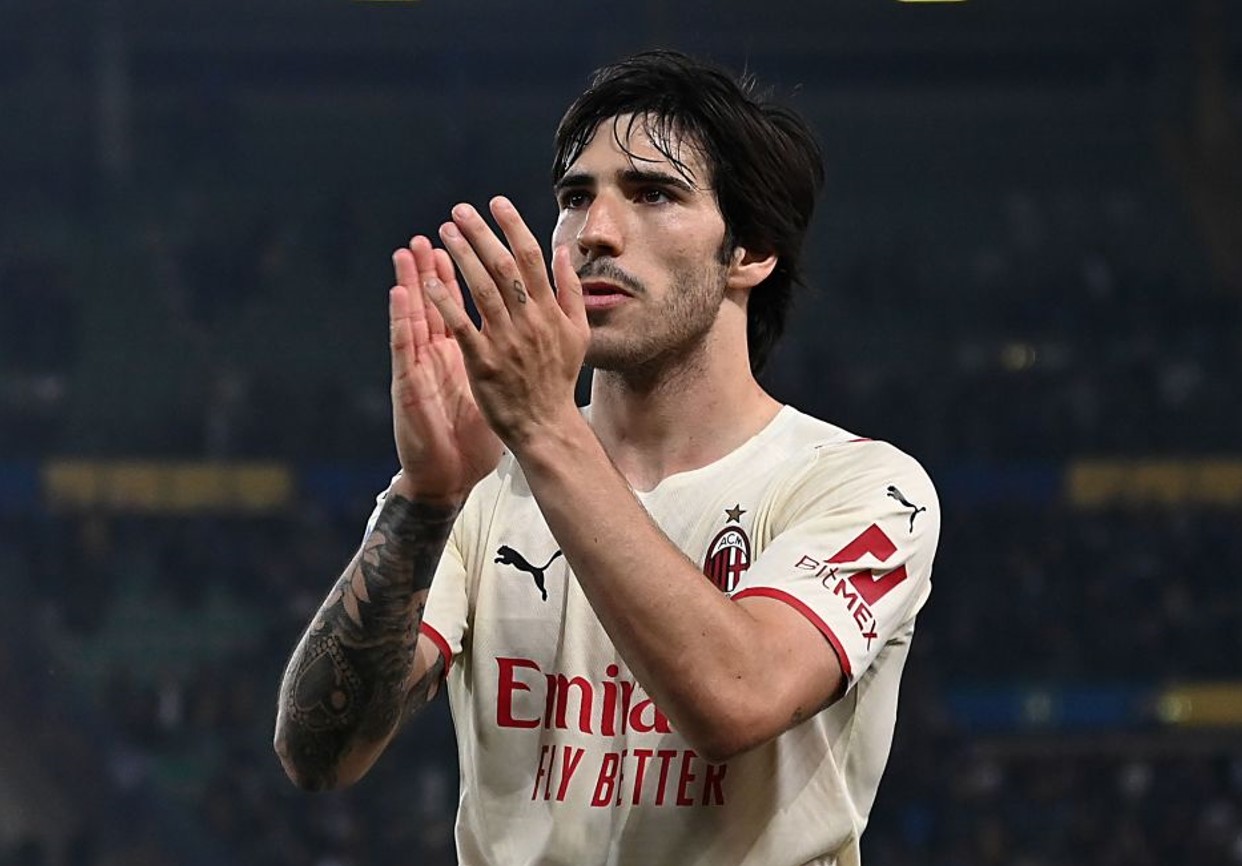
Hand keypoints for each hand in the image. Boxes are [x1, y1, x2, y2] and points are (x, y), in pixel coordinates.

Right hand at [389, 236, 503, 503]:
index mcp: (463, 349)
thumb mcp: (495, 384)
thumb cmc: (479, 428)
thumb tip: (527, 328)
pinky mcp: (409, 383)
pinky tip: (399, 294)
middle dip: (435, 267)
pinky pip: (405, 346)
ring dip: (412, 280)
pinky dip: (402, 318)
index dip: (462, 273)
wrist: (452, 470)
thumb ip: (504, 352)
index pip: (461, 303)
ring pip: (415, 315)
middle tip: (431, 232)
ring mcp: (422, 365)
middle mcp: (439, 352)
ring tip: (408, 250)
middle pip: (434, 302)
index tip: (466, 241)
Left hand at [422, 196, 588, 448]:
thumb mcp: (578, 333)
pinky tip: (430, 282)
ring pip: (481, 289)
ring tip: (444, 233)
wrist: (545, 424)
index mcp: (550, 311)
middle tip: (460, 211)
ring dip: (461, 257)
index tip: (496, 202)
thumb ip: (571, 291)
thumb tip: (564, 253)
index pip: (531, 257)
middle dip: (481, 234)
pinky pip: (462, 325)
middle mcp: (529, 321)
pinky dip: (446, 302)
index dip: (512, 226)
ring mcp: (506, 341)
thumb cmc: (559, 379)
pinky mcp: (483, 362)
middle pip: (503, 266)